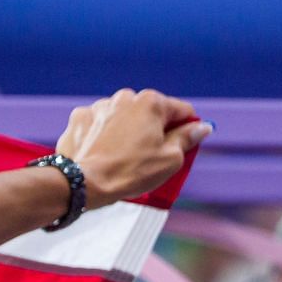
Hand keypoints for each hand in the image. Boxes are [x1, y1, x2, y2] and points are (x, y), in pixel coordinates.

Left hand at [54, 87, 213, 208]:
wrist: (83, 183)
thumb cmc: (130, 171)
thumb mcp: (170, 158)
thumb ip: (187, 138)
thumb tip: (202, 127)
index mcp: (151, 102)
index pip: (181, 111)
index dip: (188, 128)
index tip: (186, 143)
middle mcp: (124, 98)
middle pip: (150, 112)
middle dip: (155, 130)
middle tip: (153, 155)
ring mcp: (98, 107)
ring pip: (122, 117)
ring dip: (127, 131)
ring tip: (124, 156)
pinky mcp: (79, 119)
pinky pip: (98, 124)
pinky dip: (103, 135)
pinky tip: (103, 152)